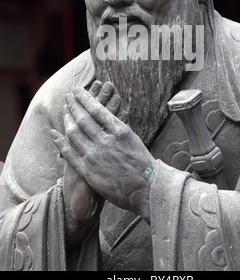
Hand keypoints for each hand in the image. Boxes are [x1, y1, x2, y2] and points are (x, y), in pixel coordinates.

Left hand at [50, 83, 155, 222]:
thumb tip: (106, 115)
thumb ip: (117, 127)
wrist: (146, 188)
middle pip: (83, 118)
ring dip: (66, 119)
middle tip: (68, 96)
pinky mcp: (88, 172)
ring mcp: (96, 157)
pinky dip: (60, 142)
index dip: (84, 98)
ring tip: (63, 110)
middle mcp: (106, 142)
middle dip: (73, 105)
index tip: (77, 91)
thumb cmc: (142, 163)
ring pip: (74, 134)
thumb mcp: (132, 139)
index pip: (97, 109)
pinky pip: (70, 154)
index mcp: (120, 131)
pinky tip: (54, 133)